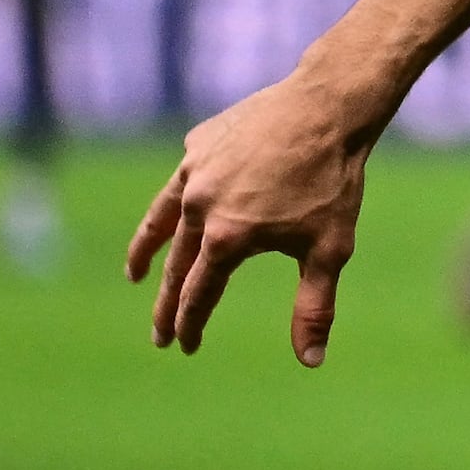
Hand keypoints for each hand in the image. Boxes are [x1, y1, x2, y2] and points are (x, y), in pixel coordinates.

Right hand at [126, 70, 374, 364]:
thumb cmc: (333, 182)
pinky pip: (182, 179)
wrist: (327, 107)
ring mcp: (194, 171)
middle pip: (175, 266)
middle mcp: (199, 206)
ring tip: (136, 275)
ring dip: (147, 250)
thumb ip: (314, 308)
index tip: (185, 346)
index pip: (198, 295)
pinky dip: (175, 200)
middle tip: (159, 334)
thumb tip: (312, 362)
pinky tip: (179, 211)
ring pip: (161, 220)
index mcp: (226, 238)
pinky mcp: (199, 144)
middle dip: (167, 304)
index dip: (190, 324)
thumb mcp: (328, 250)